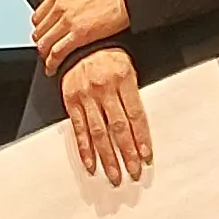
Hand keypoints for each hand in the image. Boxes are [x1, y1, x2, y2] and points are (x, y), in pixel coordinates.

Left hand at [29, 0, 131, 70]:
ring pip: (45, 43)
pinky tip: (52, 68)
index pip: (38, 16)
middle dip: (41, 42)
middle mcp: (60, 6)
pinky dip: (52, 63)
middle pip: (40, 31)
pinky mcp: (79, 35)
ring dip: (45, 55)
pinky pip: (57, 52)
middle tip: (46, 51)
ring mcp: (68, 21)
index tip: (44, 34)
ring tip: (49, 62)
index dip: (40, 28)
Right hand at [60, 47, 150, 183]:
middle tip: (133, 172)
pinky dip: (85, 149)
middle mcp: (104, 88)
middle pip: (118, 127)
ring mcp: (86, 96)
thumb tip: (142, 129)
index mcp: (124, 78)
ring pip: (99, 132)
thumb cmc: (109, 57)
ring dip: (108, 158)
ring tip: (115, 175)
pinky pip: (79, 129)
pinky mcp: (71, 101)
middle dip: (127, 153)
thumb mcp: (129, 68)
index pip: (136, 115)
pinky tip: (91, 164)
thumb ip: (134, 96)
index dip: (142, 138)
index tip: (146, 157)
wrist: (80, 43)